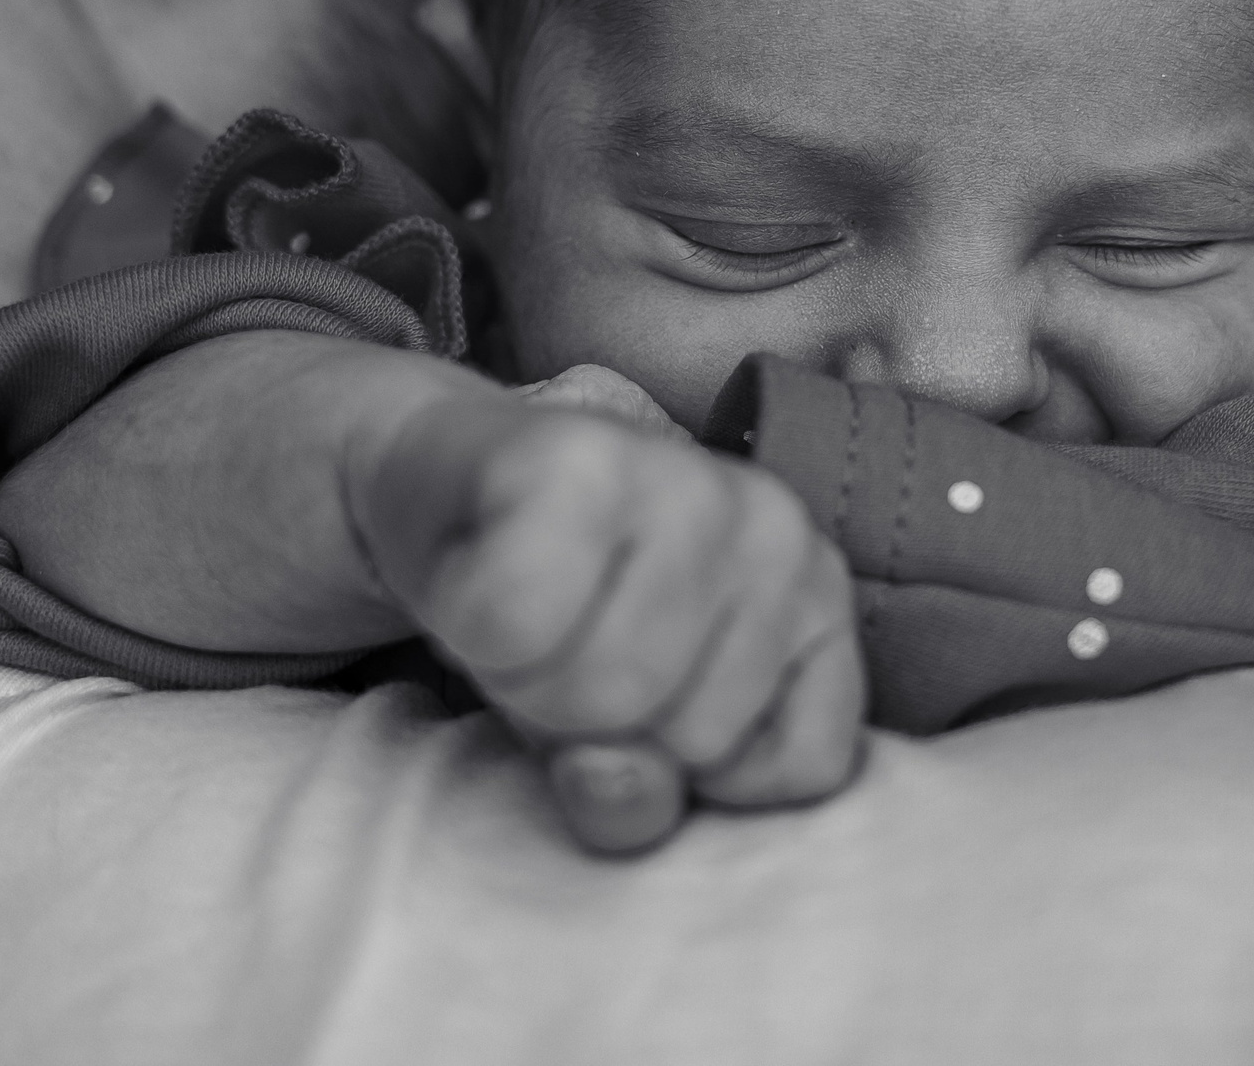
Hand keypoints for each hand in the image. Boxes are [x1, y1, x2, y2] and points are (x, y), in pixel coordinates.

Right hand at [354, 381, 863, 853]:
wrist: (437, 484)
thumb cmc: (557, 620)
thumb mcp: (626, 740)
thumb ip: (648, 794)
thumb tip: (618, 785)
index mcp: (816, 592)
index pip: (802, 766)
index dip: (697, 774)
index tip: (646, 704)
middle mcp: (775, 524)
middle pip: (690, 737)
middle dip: (600, 731)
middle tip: (566, 654)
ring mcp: (683, 479)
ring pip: (603, 690)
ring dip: (528, 685)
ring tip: (523, 620)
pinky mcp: (570, 458)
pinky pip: (515, 625)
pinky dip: (469, 629)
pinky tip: (476, 579)